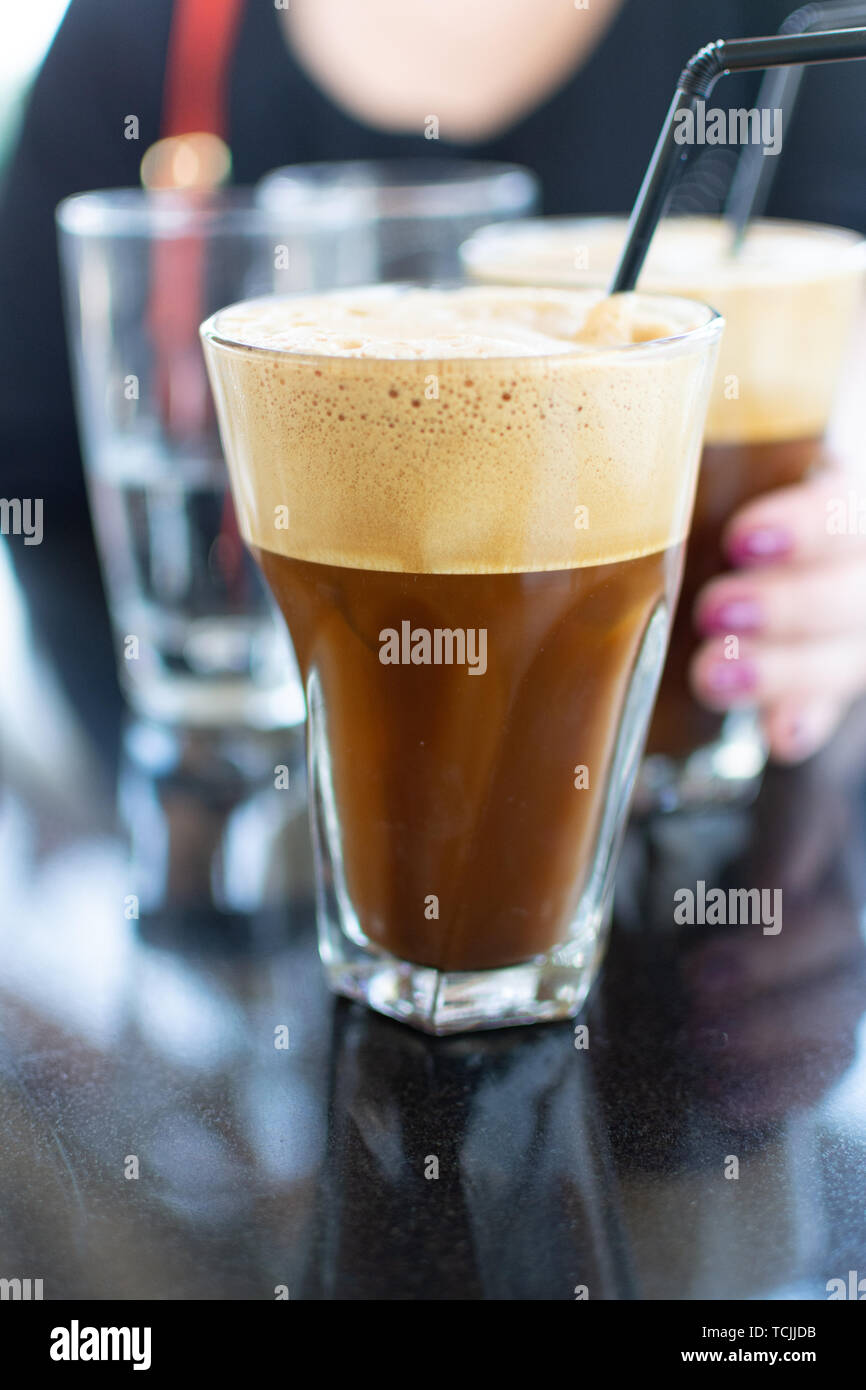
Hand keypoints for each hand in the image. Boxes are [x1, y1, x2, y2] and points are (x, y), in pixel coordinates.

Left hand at [689, 470, 865, 762]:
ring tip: (712, 679)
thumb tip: (602, 404)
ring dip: (783, 670)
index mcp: (836, 487)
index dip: (812, 524)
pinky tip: (780, 737)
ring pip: (846, 651)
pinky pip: (828, 703)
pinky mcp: (829, 673)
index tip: (745, 540)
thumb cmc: (707, 488)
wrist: (736, 546)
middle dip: (789, 606)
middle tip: (715, 612)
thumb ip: (689, 458)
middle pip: (857, 587)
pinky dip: (802, 720)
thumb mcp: (712, 462)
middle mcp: (855, 556)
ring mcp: (848, 620)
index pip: (848, 503)